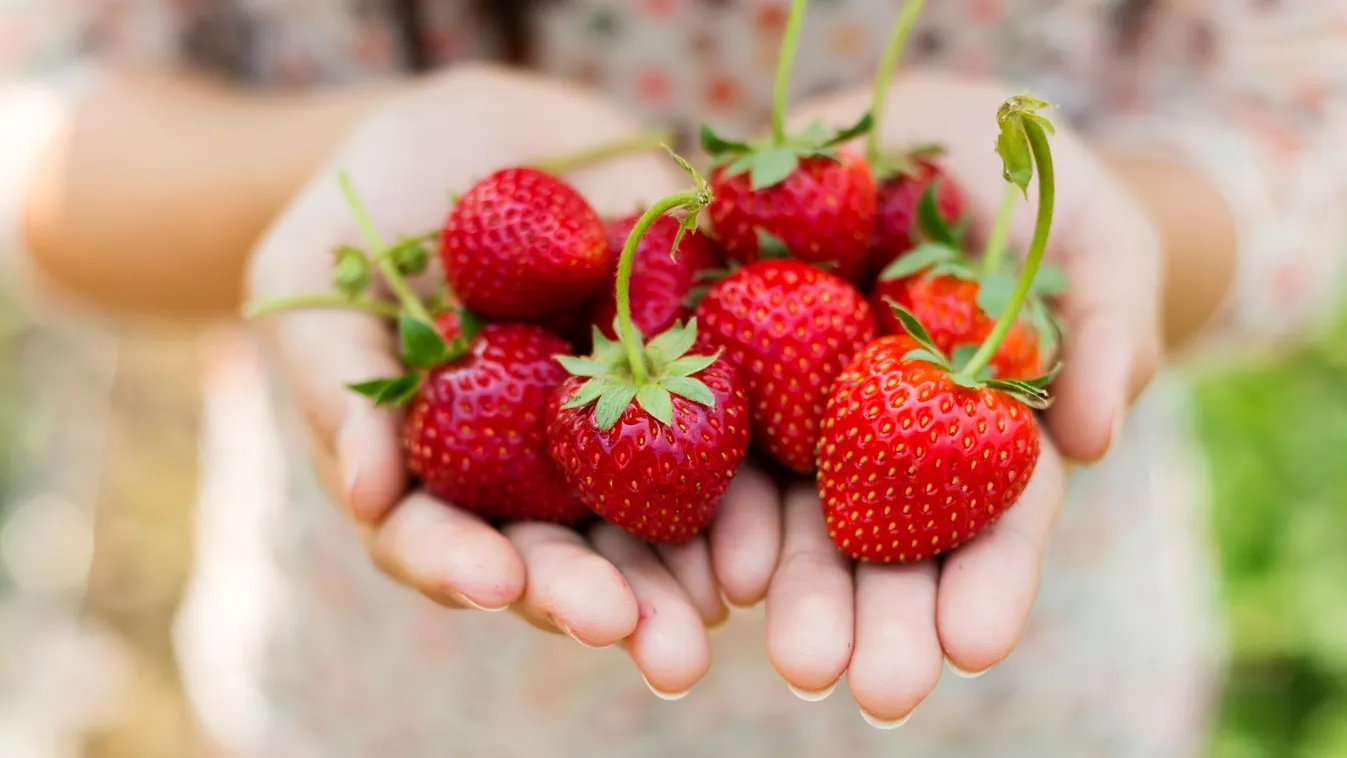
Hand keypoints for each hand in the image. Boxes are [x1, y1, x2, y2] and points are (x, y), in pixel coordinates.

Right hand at [245, 65, 782, 695]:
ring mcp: (609, 425)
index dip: (463, 566)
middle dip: (601, 600)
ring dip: (688, 569)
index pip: (442, 541)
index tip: (495, 582)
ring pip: (650, 515)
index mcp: (435, 471)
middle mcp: (528, 472)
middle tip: (647, 644)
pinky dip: (745, 478)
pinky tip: (770, 521)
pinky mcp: (680, 367)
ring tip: (723, 605)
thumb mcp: (312, 286)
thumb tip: (366, 487)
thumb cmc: (360, 219)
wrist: (472, 136)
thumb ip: (330, 381)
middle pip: (562, 553)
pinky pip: (718, 424)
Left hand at [757, 73, 1161, 723]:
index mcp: (980, 429)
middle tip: (875, 691)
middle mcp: (885, 437)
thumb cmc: (1031, 189)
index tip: (975, 646)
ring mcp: (803, 404)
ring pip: (793, 508)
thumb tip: (1095, 437)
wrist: (918, 134)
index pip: (994, 520)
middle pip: (885, 540)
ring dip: (793, 587)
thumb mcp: (1095, 242)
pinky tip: (710, 564)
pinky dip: (710, 498)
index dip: (987, 583)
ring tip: (795, 662)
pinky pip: (710, 428)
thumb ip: (1104, 328)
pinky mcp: (731, 356)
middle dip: (881, 619)